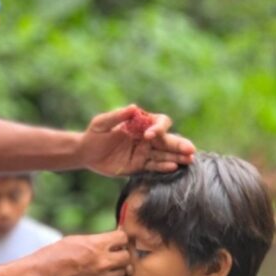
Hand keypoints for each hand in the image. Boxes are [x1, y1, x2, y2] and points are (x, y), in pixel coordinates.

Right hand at [31, 230, 128, 275]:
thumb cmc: (54, 255)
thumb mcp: (75, 240)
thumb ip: (96, 241)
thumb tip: (111, 239)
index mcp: (96, 245)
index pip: (123, 237)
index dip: (120, 237)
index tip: (115, 239)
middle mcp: (102, 262)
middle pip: (127, 256)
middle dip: (121, 253)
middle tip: (112, 253)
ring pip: (122, 272)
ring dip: (116, 268)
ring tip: (103, 265)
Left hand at [80, 105, 195, 175]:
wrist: (86, 153)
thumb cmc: (94, 134)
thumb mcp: (101, 124)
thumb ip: (117, 116)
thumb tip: (134, 108)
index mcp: (141, 125)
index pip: (159, 123)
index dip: (159, 128)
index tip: (150, 134)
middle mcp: (146, 139)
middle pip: (168, 140)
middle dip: (179, 144)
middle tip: (190, 150)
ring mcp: (144, 153)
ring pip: (165, 154)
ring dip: (177, 157)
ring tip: (189, 160)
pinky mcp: (139, 166)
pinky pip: (154, 166)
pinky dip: (164, 166)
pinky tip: (173, 166)